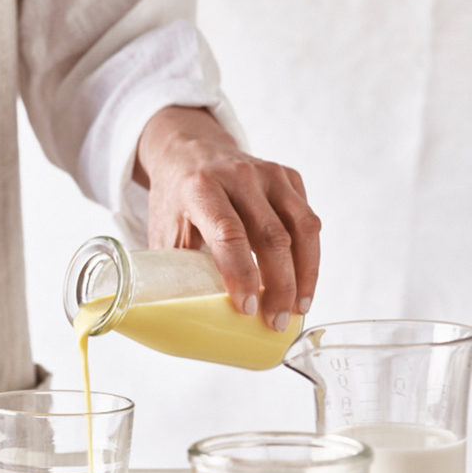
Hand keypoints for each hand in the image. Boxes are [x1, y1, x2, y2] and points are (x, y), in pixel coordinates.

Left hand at [134, 106, 320, 329]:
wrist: (188, 150)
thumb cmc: (175, 201)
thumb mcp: (164, 231)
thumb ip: (178, 268)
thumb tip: (194, 319)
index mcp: (200, 188)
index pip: (229, 234)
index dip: (241, 274)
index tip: (247, 308)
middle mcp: (239, 176)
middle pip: (272, 236)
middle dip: (280, 285)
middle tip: (276, 322)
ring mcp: (269, 174)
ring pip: (302, 227)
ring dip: (305, 273)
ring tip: (300, 308)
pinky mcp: (289, 177)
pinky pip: (307, 220)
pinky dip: (309, 255)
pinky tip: (302, 282)